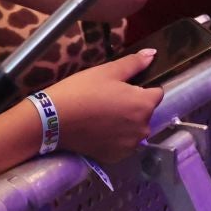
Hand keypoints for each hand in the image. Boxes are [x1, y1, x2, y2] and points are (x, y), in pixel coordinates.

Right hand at [41, 49, 162, 164]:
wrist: (54, 120)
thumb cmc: (82, 91)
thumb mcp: (107, 72)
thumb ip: (134, 63)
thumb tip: (153, 53)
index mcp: (144, 104)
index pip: (157, 92)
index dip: (142, 87)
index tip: (123, 87)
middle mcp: (143, 128)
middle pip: (145, 112)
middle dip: (133, 106)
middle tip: (109, 100)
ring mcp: (130, 145)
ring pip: (134, 129)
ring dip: (126, 123)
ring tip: (102, 116)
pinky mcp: (117, 156)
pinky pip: (123, 143)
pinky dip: (116, 138)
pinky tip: (99, 130)